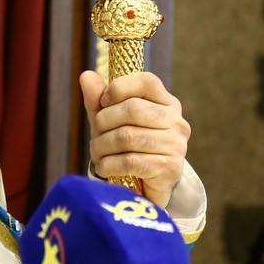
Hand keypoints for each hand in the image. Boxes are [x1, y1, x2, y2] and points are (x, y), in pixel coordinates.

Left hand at [79, 70, 190, 208]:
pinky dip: (109, 164)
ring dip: (103, 146)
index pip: (146, 81)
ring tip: (97, 153)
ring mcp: (176, 145)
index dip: (119, 88)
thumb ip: (99, 99)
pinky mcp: (170, 168)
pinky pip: (130, 161)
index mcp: (166, 102)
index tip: (103, 103)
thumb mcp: (111, 121)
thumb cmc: (128, 147)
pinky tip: (104, 167)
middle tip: (95, 134)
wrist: (147, 188)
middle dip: (104, 121)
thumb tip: (86, 75)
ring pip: (128, 137)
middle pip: (133, 109)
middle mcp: (176, 121)